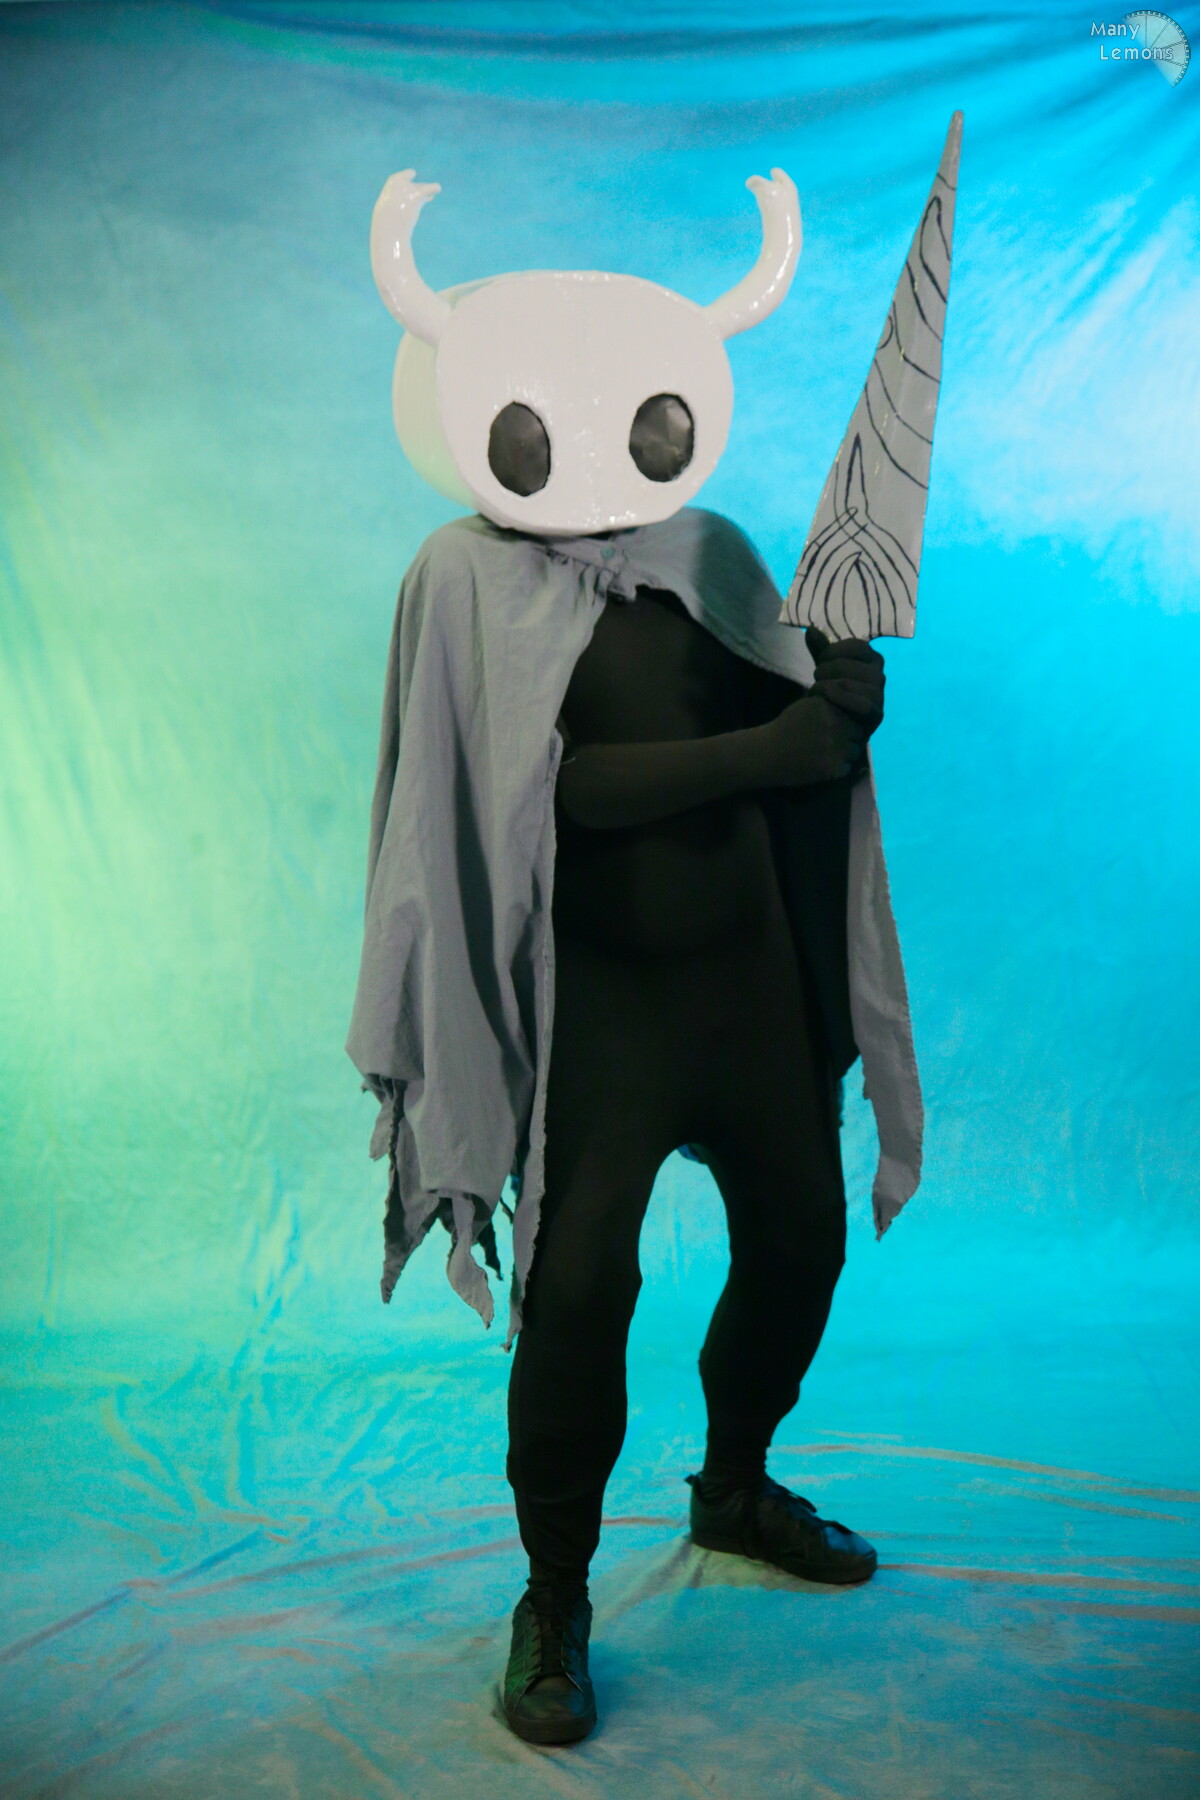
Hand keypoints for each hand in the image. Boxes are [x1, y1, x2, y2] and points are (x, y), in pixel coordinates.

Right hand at [751, 692, 866, 787]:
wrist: (766, 754)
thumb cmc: (784, 729)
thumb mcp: (805, 706)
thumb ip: (828, 705)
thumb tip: (850, 709)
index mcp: (828, 708)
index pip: (854, 717)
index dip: (847, 726)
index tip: (837, 732)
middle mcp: (835, 725)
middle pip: (858, 734)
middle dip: (849, 739)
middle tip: (836, 746)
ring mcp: (835, 747)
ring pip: (855, 751)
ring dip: (846, 755)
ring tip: (830, 756)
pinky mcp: (832, 767)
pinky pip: (847, 768)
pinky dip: (839, 769)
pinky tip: (825, 766)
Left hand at [805, 626, 884, 734]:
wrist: (833, 725)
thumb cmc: (831, 692)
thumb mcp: (826, 668)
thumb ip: (820, 649)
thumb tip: (811, 629)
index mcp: (871, 660)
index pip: (858, 646)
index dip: (835, 650)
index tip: (820, 659)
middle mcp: (879, 677)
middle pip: (852, 665)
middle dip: (829, 669)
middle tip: (817, 677)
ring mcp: (879, 697)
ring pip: (854, 684)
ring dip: (828, 686)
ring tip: (817, 691)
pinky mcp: (875, 716)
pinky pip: (862, 705)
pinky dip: (840, 700)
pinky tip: (824, 700)